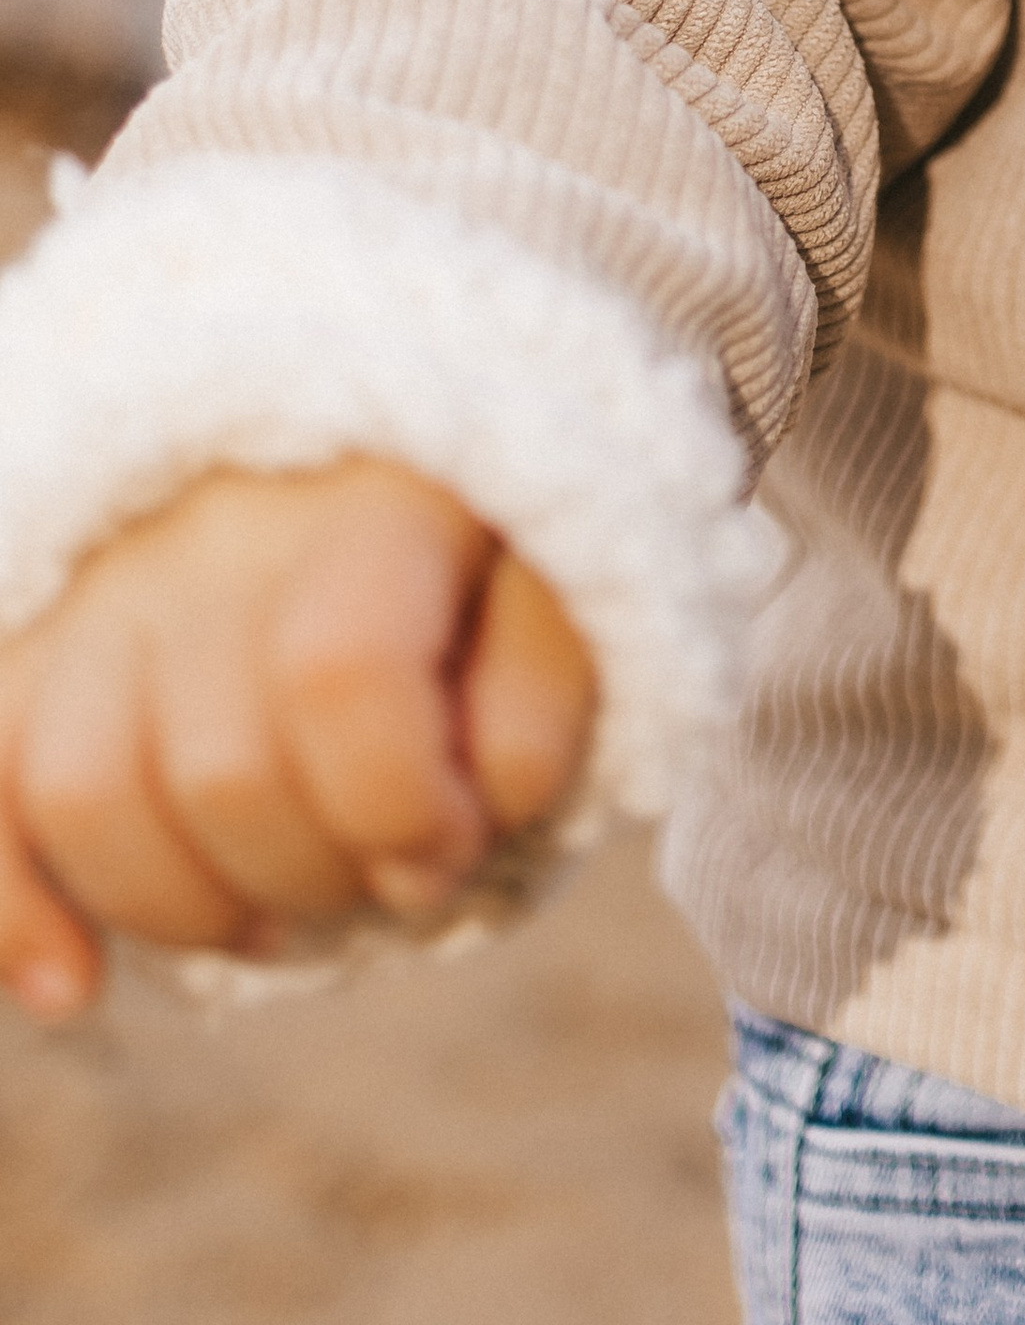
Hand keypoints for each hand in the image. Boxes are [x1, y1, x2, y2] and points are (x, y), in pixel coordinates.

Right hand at [0, 459, 596, 1019]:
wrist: (366, 447)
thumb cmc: (478, 547)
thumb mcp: (560, 583)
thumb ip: (543, 681)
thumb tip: (489, 795)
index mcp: (367, 503)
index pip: (336, 676)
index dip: (398, 808)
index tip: (455, 839)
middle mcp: (217, 534)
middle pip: (218, 771)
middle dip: (313, 880)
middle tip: (372, 878)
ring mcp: (108, 590)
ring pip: (81, 792)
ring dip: (181, 909)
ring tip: (269, 912)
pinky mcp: (36, 648)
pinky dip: (12, 907)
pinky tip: (73, 986)